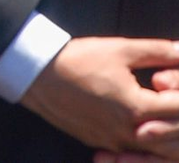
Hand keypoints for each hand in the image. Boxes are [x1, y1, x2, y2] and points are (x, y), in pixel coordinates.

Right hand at [21, 37, 178, 155]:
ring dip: (166, 133)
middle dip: (178, 118)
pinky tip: (142, 124)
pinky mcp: (101, 144)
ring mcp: (115, 143)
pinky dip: (145, 141)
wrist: (36, 74)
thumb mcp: (119, 49)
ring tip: (162, 113)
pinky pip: (134, 152)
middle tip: (171, 97)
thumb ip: (157, 52)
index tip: (174, 82)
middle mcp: (129, 133)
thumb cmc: (76, 59)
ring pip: (156, 150)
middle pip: (174, 139)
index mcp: (137, 109)